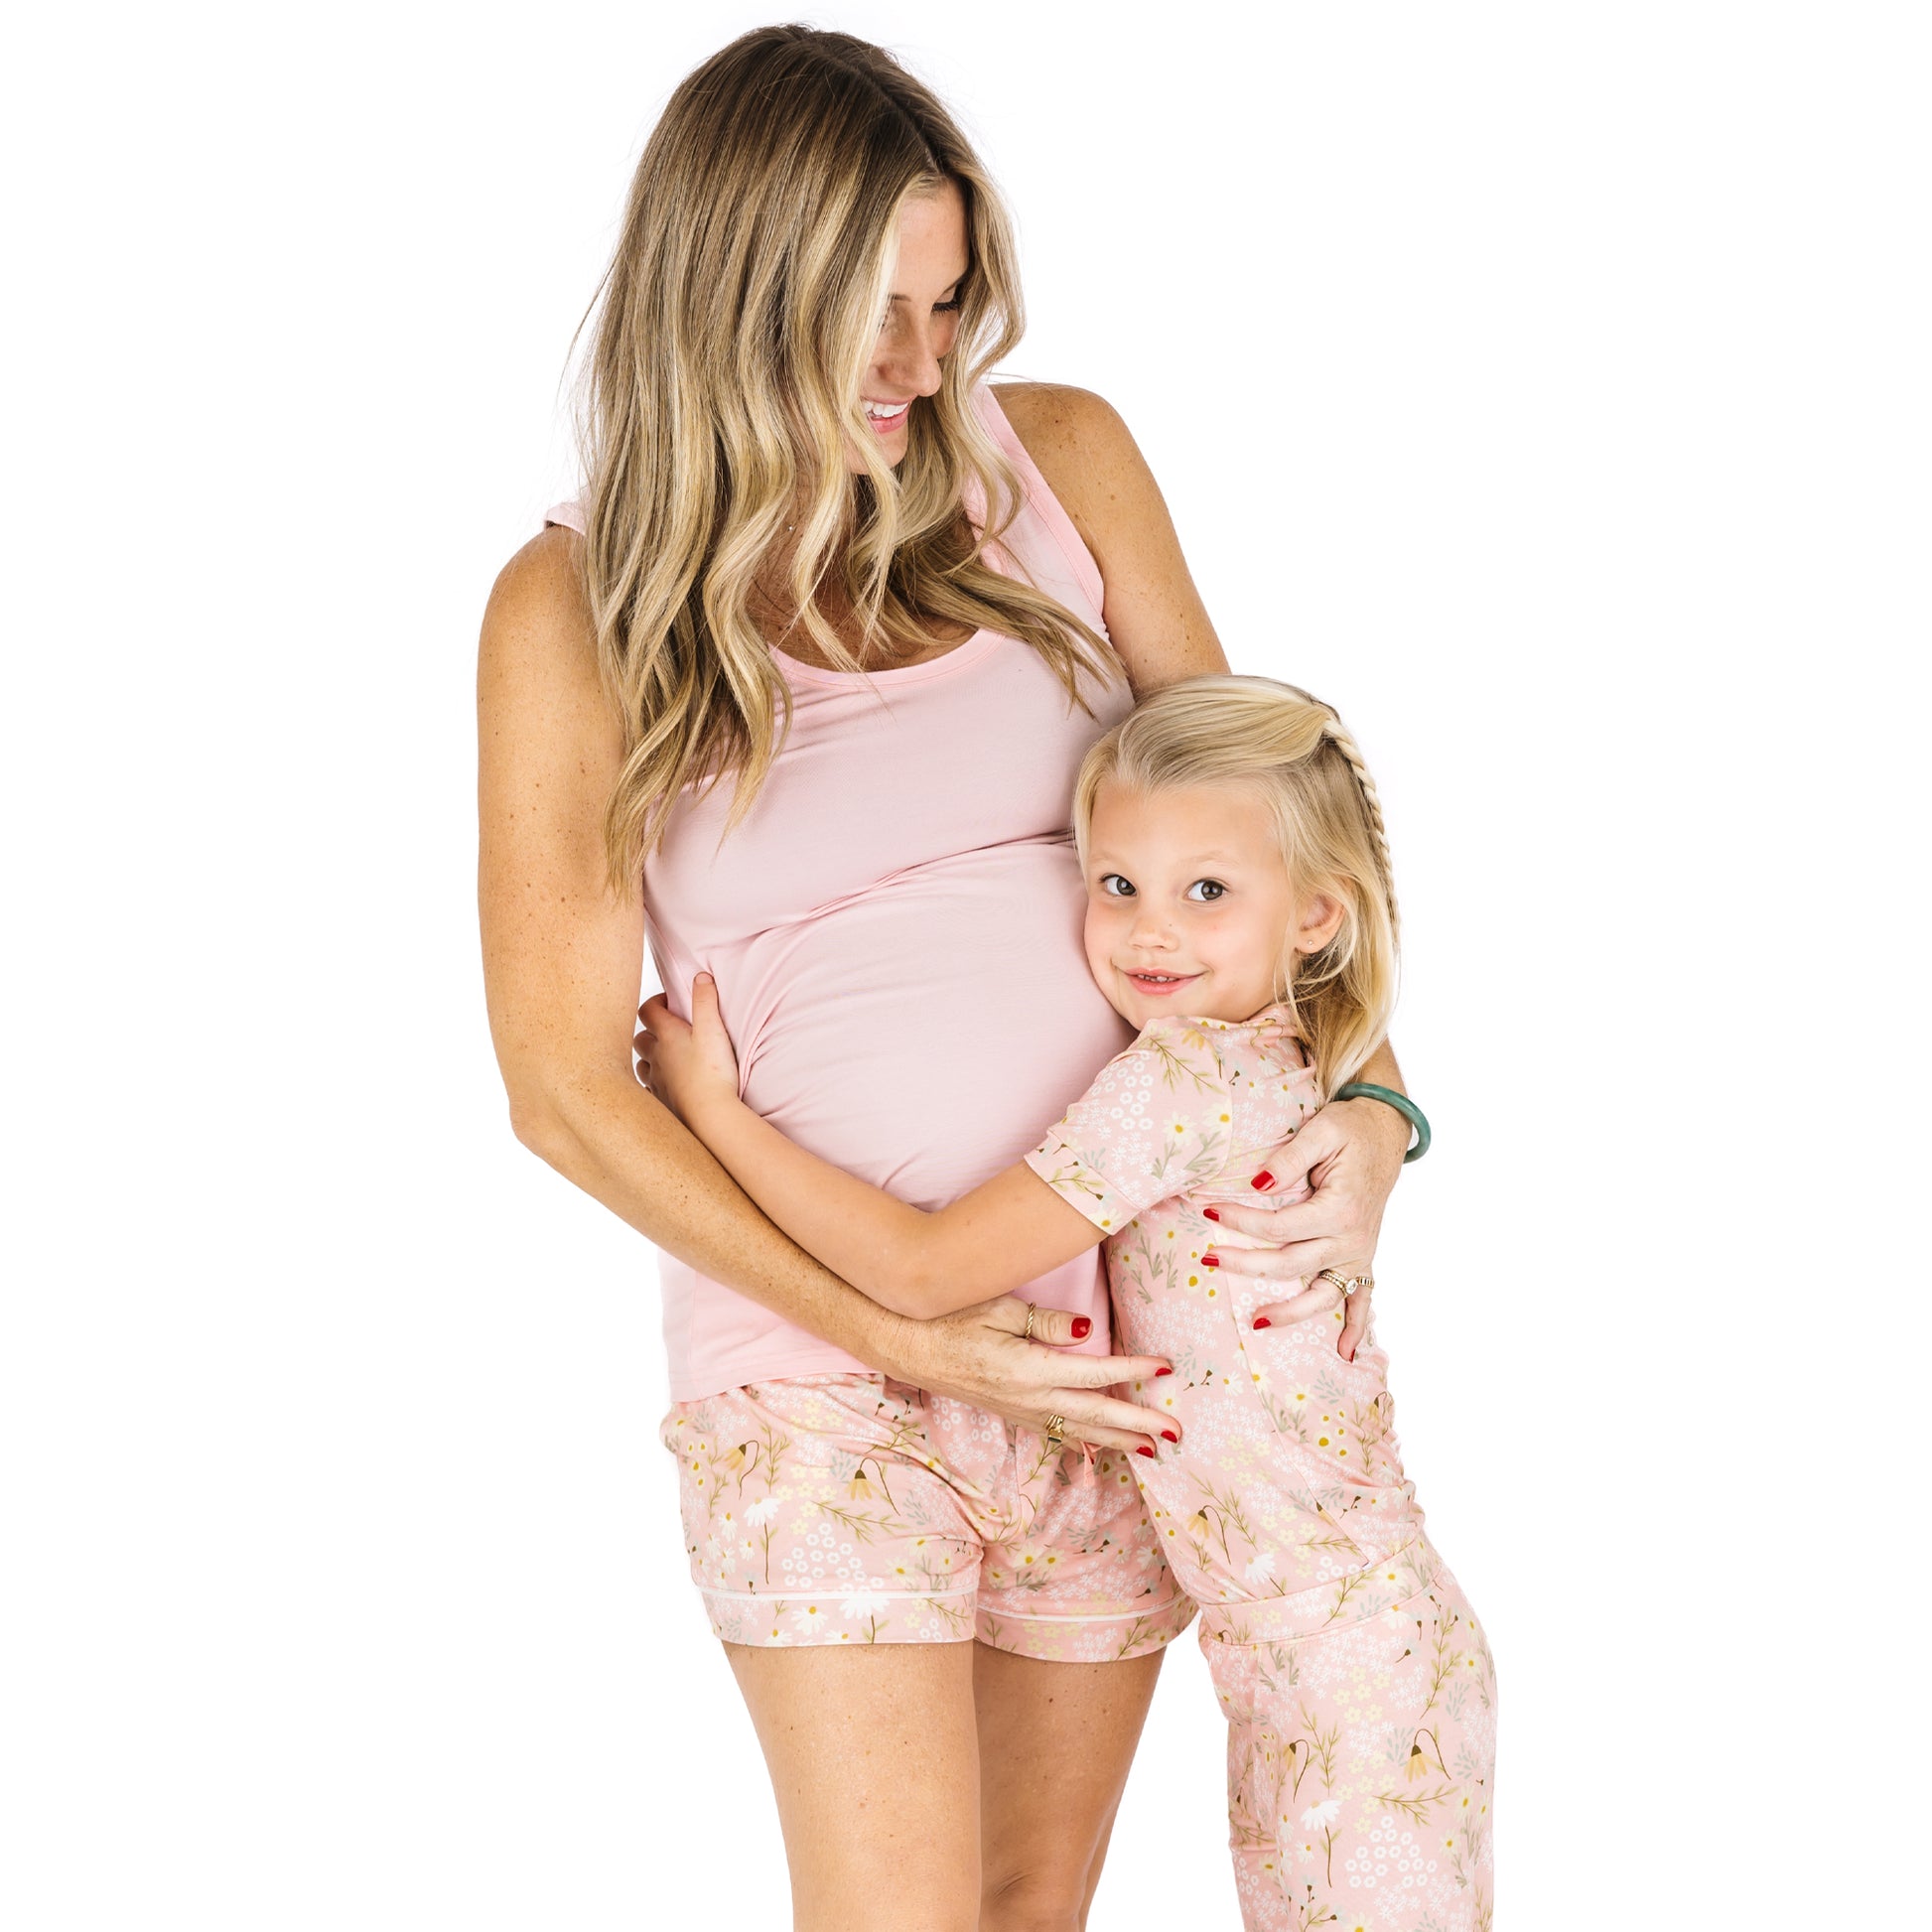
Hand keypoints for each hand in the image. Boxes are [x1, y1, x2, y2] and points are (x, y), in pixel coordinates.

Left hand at [635, 974, 740, 1126]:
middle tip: (667, 1030)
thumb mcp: (714, 1030)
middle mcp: (656, 1057)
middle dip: (650, 1031)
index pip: (647, 1010)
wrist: (710, 1116)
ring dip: (650, 1058)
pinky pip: (649, 1089)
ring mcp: (656, 1081)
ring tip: (665, 1058)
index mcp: (667, 1035)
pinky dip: (654, 1083)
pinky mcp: (661, 1102)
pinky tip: (666, 1086)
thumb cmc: (713, 1073)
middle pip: (639, 1038)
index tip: (669, 1002)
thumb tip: (700, 976)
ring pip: (641, 1064)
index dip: (655, 1003)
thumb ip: (706, 1000)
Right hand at [871, 1294, 1178, 1458]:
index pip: (1094, 1373)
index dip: (1132, 1372)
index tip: (1165, 1368)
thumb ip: (1046, 1323)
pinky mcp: (1012, 1413)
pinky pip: (1060, 1431)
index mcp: (1028, 1370)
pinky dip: (1088, 1439)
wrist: (907, 1346)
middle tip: (1177, 1432)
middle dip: (1138, 1425)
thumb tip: (1089, 1331)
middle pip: (1095, 1415)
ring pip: (1080, 1430)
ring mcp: (1020, 1410)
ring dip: (1119, 1440)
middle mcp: (1028, 1398)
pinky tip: (1105, 1443)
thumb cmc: (950, 1318)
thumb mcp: (998, 1309)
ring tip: (1154, 1448)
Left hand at [1196, 1096, 1408, 1361]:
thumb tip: (1257, 1186)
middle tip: (1208, 1260)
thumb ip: (1288, 1161)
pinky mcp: (1362, 1257)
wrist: (1384, 1132)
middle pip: (1291, 1264)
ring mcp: (1359, 1253)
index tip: (1208, 1209)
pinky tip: (1344, 1353)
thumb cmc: (1349, 1129)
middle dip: (1246, 1264)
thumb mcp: (1320, 1131)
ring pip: (1322, 1295)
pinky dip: (1355, 1327)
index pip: (1280, 1226)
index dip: (1241, 1221)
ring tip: (1254, 1323)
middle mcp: (1351, 1238)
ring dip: (1290, 1313)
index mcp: (1340, 1208)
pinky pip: (1363, 1299)